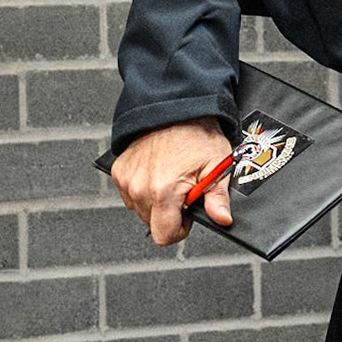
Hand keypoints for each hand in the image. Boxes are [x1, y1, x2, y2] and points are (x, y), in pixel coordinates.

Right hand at [110, 117, 233, 244]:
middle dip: (169, 213)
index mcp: (163, 190)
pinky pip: (130, 194)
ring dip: (155, 201)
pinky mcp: (120, 170)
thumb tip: (221, 219)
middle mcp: (140, 186)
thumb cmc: (196, 132)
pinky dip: (143, 188)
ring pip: (140, 209)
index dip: (180, 229)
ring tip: (170, 178)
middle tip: (183, 191)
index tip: (187, 214)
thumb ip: (218, 198)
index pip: (164, 235)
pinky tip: (157, 172)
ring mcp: (127, 179)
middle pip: (152, 223)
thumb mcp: (217, 165)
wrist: (175, 105)